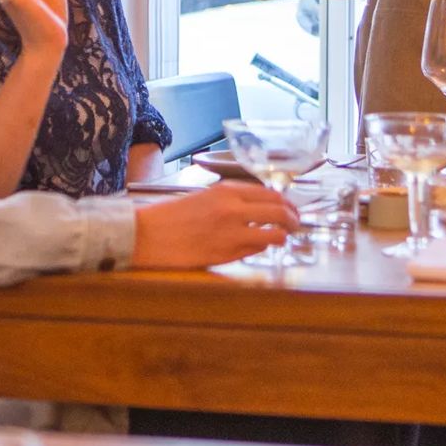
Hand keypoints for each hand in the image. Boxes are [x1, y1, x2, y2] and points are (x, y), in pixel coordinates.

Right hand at [132, 181, 299, 267]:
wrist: (148, 235)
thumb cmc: (173, 216)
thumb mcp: (205, 196)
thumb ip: (234, 200)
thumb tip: (261, 206)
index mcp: (227, 191)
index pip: (271, 194)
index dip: (286, 202)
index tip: (291, 207)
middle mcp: (234, 209)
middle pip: (279, 211)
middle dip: (293, 218)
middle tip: (296, 224)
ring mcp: (232, 232)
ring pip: (274, 234)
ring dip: (282, 236)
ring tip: (282, 238)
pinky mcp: (227, 254)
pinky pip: (256, 250)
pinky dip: (262, 248)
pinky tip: (257, 247)